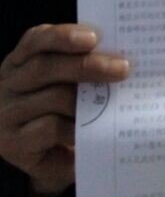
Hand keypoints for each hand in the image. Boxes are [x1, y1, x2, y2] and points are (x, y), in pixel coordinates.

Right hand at [0, 23, 128, 196]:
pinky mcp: (13, 143)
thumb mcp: (66, 86)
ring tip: (116, 102)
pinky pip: (49, 128)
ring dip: (88, 99)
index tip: (93, 37)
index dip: (63, 36)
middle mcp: (7, 85)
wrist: (51, 160)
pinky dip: (76, 126)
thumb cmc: (63, 115)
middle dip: (87, 65)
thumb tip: (115, 56)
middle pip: (45, 67)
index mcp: (19, 62)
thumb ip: (79, 67)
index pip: (35, 40)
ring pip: (52, 97)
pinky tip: (95, 129)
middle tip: (121, 68)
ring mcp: (7, 114)